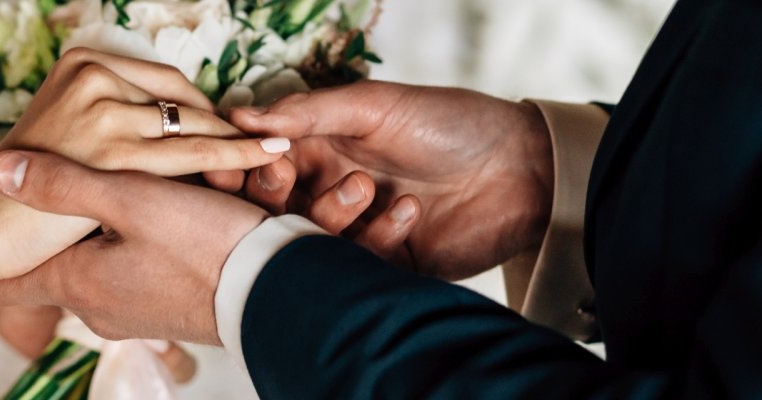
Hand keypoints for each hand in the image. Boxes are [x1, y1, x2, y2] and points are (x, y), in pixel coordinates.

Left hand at [0, 150, 266, 343]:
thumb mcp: (131, 198)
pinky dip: (151, 241)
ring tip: (153, 192)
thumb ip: (64, 183)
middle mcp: (97, 308)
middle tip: (99, 185)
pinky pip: (142, 268)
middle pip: (62, 260)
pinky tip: (178, 216)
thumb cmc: (204, 245)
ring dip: (122, 224)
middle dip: (76, 221)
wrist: (278, 291)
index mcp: (77, 283)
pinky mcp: (167, 310)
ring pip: (107, 259)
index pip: (6, 284)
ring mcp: (133, 315)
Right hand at [1, 47, 287, 184]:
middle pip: (183, 101)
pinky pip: (192, 153)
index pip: (166, 84)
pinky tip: (268, 157)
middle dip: (223, 126)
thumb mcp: (67, 135)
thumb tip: (174, 126)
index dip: (202, 111)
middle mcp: (94, 75)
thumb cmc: (24, 193)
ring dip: (237, 143)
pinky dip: (236, 155)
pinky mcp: (112, 149)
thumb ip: (111, 122)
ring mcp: (103, 109)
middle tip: (264, 145)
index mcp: (82, 62)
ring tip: (279, 153)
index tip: (230, 131)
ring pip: (192, 125)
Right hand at [229, 81, 553, 279]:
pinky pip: (357, 264)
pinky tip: (410, 210)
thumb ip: (308, 113)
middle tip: (286, 176)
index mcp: (319, 150)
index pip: (260, 165)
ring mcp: (356, 232)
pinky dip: (377, 237)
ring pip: (309, 239)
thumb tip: (242, 117)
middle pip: (271, 209)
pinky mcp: (384, 267)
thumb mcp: (374, 106)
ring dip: (329, 213)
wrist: (523, 168)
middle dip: (271, 194)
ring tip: (366, 186)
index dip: (242, 166)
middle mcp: (328, 191)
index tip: (237, 160)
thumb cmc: (449, 123)